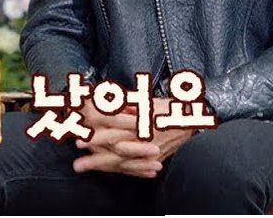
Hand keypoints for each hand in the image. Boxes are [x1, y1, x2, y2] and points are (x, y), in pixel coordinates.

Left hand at [70, 98, 196, 177]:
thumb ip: (127, 103)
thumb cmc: (170, 106)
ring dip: (104, 165)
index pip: (115, 135)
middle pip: (117, 152)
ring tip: (87, 166)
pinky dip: (124, 170)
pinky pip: (138, 167)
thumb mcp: (148, 101)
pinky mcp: (157, 157)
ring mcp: (152, 152)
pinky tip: (111, 171)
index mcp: (142, 125)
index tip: (80, 140)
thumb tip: (106, 102)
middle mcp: (146, 141)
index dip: (97, 139)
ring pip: (125, 162)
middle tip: (78, 162)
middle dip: (96, 158)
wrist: (194, 117)